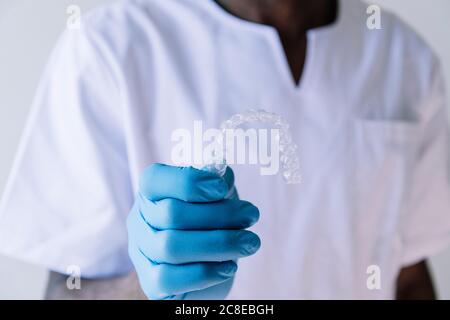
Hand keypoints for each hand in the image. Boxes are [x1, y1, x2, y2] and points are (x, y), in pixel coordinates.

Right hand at [127, 164, 259, 299]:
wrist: (207, 261)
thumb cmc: (210, 219)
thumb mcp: (217, 193)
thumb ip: (218, 180)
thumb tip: (223, 178)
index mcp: (152, 192)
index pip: (154, 179)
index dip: (188, 182)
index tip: (222, 188)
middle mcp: (140, 220)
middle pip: (171, 214)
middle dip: (219, 215)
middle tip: (251, 215)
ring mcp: (141, 253)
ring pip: (171, 247)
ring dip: (219, 244)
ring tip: (250, 242)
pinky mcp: (151, 284)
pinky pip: (168, 279)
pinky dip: (204, 273)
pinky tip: (229, 266)